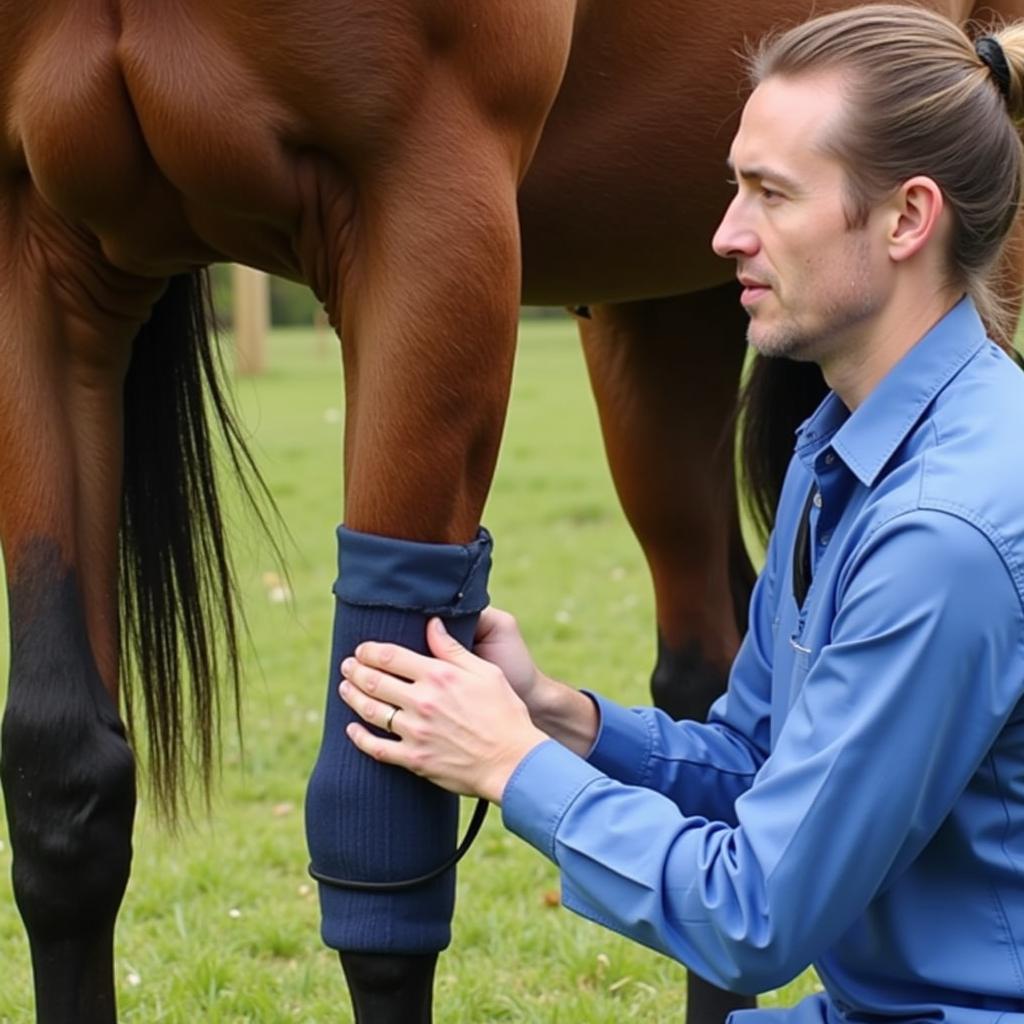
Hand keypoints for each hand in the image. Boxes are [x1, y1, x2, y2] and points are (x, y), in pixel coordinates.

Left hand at [340, 617, 547, 802]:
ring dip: (353, 697)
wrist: (513, 761)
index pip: (391, 656)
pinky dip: (359, 738)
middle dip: (355, 670)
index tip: (362, 648)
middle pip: (375, 681)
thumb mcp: (486, 672)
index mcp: (439, 676)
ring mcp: (416, 732)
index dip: (370, 650)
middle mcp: (422, 702)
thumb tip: (432, 623)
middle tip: (347, 666)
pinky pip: (377, 748)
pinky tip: (352, 730)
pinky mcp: (414, 759)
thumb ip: (453, 649)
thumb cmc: (505, 713)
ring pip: (371, 711)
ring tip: (345, 689)